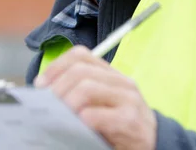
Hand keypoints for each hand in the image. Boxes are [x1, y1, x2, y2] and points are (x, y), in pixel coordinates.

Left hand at [34, 45, 156, 149]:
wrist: (155, 144)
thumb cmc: (120, 125)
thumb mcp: (101, 103)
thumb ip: (79, 93)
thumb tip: (44, 92)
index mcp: (111, 74)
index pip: (81, 55)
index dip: (56, 66)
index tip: (40, 85)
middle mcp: (121, 81)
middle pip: (80, 71)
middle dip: (57, 87)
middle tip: (46, 104)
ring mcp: (128, 99)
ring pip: (87, 88)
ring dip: (66, 102)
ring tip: (59, 115)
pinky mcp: (130, 121)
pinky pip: (98, 115)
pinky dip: (81, 119)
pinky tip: (77, 126)